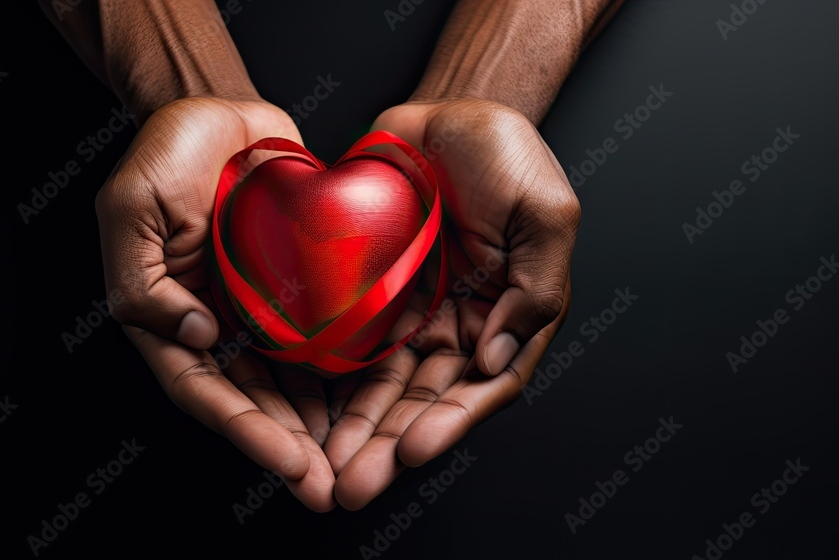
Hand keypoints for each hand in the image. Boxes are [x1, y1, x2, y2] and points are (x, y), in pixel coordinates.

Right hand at [95, 97, 335, 510]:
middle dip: (287, 447)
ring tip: (350, 462)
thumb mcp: (131, 209)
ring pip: (287, 381)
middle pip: (250, 400)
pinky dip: (336, 373)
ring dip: (316, 426)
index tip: (289, 463)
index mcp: (164, 315)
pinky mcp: (293, 285)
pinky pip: (316, 336)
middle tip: (327, 486)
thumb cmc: (166, 152)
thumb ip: (145, 281)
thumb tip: (197, 337)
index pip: (203, 389)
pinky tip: (362, 401)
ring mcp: (254, 308)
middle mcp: (212, 323)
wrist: (219, 110)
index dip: (245, 431)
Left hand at [326, 99, 579, 508]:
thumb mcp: (545, 214)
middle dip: (391, 446)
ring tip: (327, 468)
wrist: (443, 112)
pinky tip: (306, 414)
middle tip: (354, 485)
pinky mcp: (369, 294)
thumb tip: (496, 360)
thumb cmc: (504, 155)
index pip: (483, 386)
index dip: (450, 423)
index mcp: (509, 316)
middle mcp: (460, 325)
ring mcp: (412, 313)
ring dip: (356, 431)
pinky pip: (347, 345)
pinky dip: (330, 383)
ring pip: (382, 386)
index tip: (414, 451)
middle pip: (425, 400)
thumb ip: (534, 290)